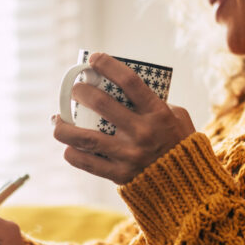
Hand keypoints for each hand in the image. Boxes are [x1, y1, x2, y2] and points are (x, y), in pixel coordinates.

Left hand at [53, 52, 195, 184]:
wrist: (187, 186)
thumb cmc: (181, 144)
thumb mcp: (179, 117)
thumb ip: (157, 103)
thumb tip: (127, 90)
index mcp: (158, 113)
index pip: (129, 81)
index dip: (108, 65)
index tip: (94, 58)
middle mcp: (142, 132)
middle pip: (102, 104)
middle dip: (81, 91)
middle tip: (75, 89)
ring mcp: (129, 155)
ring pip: (85, 137)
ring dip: (64, 126)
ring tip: (57, 120)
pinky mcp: (120, 175)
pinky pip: (87, 163)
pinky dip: (72, 153)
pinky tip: (68, 147)